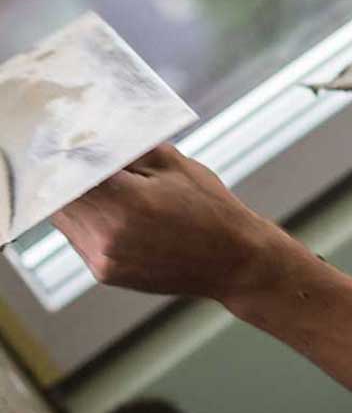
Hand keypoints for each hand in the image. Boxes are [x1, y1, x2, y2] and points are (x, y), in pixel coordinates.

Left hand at [52, 144, 292, 300]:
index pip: (65, 172)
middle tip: (81, 160)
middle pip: (57, 197)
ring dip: (76, 201)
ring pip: (65, 219)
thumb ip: (127, 149)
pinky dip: (91, 222)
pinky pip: (81, 239)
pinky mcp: (105, 273)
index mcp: (125, 202)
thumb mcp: (174, 165)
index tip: (64, 142)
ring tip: (108, 190)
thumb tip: (88, 139)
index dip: (60, 155)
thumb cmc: (211, 208)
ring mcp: (103, 259)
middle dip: (66, 177)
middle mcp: (107, 235)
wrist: (235, 261)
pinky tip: (120, 216)